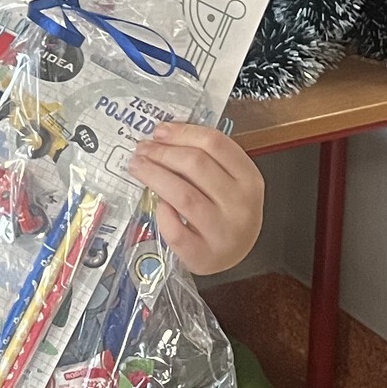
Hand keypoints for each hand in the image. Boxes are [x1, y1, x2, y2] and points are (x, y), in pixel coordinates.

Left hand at [129, 123, 264, 276]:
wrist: (232, 257)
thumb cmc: (224, 213)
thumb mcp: (228, 183)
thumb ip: (205, 160)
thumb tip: (163, 137)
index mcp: (249, 178)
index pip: (216, 144)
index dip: (183, 132)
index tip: (159, 131)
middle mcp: (241, 204)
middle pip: (196, 164)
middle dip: (162, 152)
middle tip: (141, 149)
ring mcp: (224, 232)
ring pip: (182, 194)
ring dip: (154, 175)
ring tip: (137, 167)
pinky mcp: (205, 256)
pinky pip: (176, 230)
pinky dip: (162, 213)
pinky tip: (157, 205)